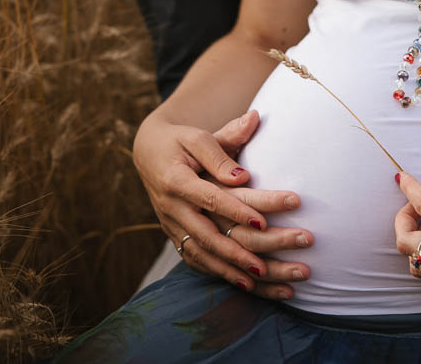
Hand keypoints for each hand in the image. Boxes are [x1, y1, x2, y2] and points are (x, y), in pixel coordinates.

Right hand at [133, 109, 313, 299]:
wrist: (148, 154)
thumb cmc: (181, 141)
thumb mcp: (199, 136)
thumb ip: (226, 139)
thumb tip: (251, 143)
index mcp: (176, 180)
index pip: (210, 199)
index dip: (236, 210)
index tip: (263, 221)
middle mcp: (171, 208)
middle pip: (208, 235)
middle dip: (241, 251)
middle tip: (273, 259)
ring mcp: (172, 227)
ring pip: (204, 254)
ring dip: (234, 269)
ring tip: (264, 276)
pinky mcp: (175, 237)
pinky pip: (198, 261)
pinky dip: (222, 274)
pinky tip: (248, 284)